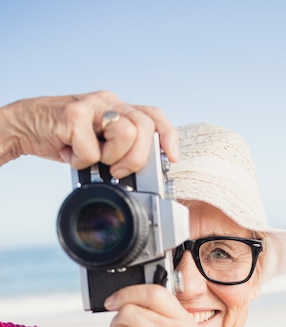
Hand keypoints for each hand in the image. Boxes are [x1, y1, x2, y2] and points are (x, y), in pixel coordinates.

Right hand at [0, 90, 177, 176]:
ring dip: (110, 157)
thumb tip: (142, 175)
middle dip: (137, 158)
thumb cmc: (63, 138)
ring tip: (92, 158)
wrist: (24, 126)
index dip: (168, 135)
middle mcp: (108, 102)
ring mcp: (91, 106)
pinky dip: (81, 161)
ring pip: (126, 133)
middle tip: (118, 170)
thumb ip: (119, 150)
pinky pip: (92, 149)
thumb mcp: (97, 143)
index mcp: (117, 109)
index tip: (172, 158)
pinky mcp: (73, 115)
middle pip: (145, 127)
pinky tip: (70, 153)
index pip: (153, 114)